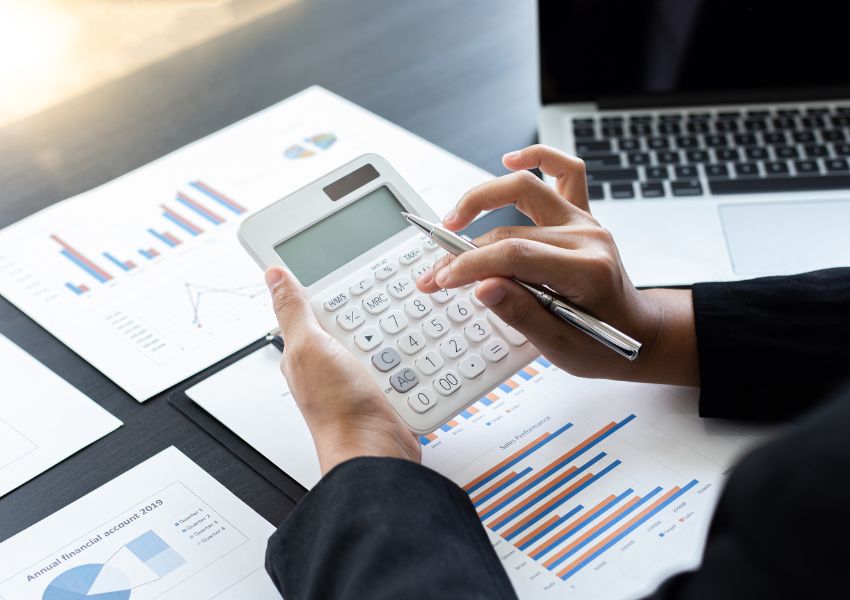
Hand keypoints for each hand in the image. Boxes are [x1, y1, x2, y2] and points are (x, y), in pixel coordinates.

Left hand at [265, 266, 420, 473]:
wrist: (375, 451)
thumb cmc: (337, 409)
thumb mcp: (309, 347)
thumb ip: (293, 310)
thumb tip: (273, 276)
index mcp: (305, 350)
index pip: (316, 307)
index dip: (331, 289)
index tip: (350, 271)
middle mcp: (329, 364)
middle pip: (353, 320)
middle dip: (371, 310)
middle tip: (387, 297)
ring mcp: (358, 378)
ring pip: (380, 339)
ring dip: (394, 333)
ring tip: (405, 323)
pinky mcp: (384, 391)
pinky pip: (400, 362)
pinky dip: (408, 356)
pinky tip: (414, 351)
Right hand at [417, 145, 697, 384]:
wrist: (639, 334)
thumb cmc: (603, 344)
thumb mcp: (561, 346)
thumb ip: (521, 313)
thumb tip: (481, 287)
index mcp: (587, 271)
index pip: (516, 255)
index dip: (472, 265)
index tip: (443, 280)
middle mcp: (588, 237)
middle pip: (511, 229)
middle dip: (465, 251)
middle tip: (436, 274)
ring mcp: (585, 221)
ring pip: (527, 190)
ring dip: (483, 199)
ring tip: (452, 220)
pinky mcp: (581, 215)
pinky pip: (565, 170)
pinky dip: (537, 158)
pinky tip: (510, 161)